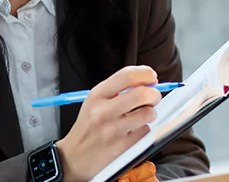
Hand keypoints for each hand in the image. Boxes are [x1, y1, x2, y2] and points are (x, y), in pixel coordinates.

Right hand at [55, 66, 161, 181]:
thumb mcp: (95, 102)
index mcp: (97, 95)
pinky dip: (143, 130)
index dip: (145, 73)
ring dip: (151, 113)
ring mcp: (113, 130)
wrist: (74, 156)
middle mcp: (103, 111)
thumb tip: (148, 81)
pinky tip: (133, 131)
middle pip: (142, 93)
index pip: (127, 75)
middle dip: (154, 94)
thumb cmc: (88, 127)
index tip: (151, 77)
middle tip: (153, 97)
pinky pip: (145, 132)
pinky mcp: (122, 147)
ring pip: (148, 113)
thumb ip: (118, 89)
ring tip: (142, 116)